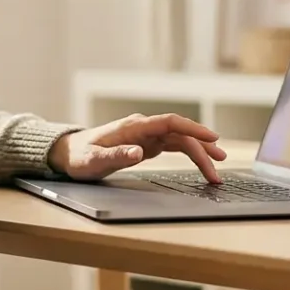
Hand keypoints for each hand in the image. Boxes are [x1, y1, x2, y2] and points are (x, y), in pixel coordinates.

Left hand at [48, 113, 225, 182]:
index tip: (212, 137)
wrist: (69, 153)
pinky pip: (173, 146)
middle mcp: (143, 128)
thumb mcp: (94, 160)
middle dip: (202, 147)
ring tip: (217, 168)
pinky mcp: (147, 144)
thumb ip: (116, 155)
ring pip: (180, 139)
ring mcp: (146, 135)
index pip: (170, 122)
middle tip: (220, 166)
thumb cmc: (80, 156)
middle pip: (180, 133)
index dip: (192, 128)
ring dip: (199, 151)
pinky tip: (201, 162)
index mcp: (133, 126)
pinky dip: (189, 153)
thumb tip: (138, 152)